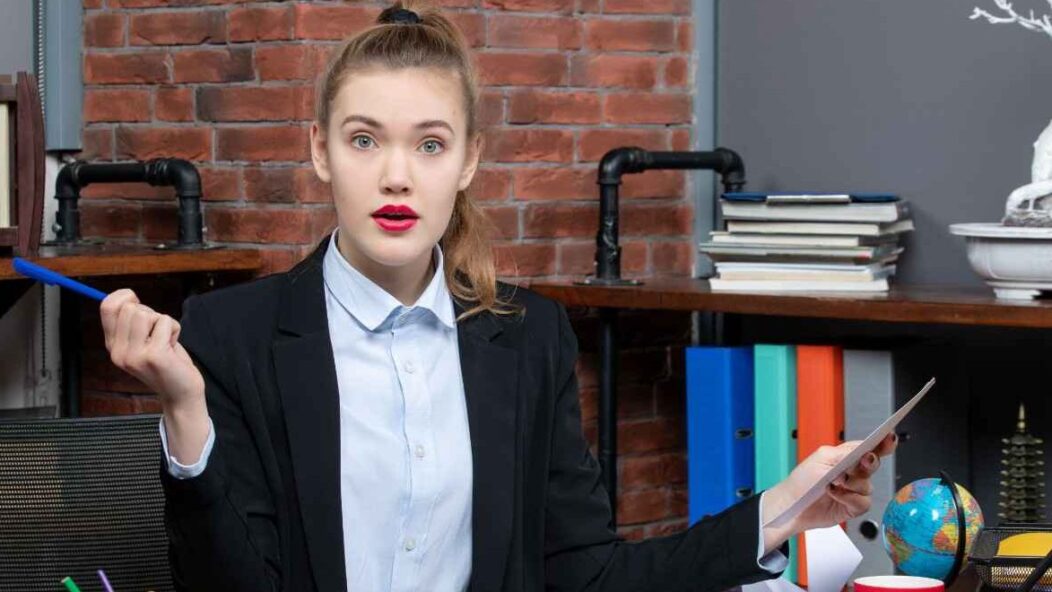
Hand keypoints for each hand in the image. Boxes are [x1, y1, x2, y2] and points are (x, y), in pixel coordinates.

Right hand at [100, 289, 208, 462]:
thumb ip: (133, 323)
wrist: (181, 393)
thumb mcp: (143, 341)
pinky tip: (173, 347)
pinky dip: (174, 329)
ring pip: (147, 313)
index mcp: (113, 346)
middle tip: (159, 333)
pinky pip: (165, 322)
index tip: (138, 301)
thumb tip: (128, 295)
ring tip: (165, 340)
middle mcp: (118, 352)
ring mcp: (134, 355)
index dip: (124, 296)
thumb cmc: (168, 363)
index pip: (107, 307)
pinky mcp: (153, 355)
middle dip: (151, 313)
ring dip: (163, 321)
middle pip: (130, 308)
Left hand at [761, 433, 897, 552]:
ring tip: (834, 483)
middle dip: (869, 462)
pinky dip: (850, 499)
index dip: (883, 443)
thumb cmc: (802, 481)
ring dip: (852, 484)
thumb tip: (866, 448)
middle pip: (873, 464)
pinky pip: (864, 502)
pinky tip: (836, 495)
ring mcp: (854, 490)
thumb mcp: (823, 460)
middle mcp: (853, 472)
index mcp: (846, 456)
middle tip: (863, 461)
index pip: (869, 447)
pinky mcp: (853, 506)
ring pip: (868, 485)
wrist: (792, 506)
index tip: (890, 438)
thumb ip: (846, 454)